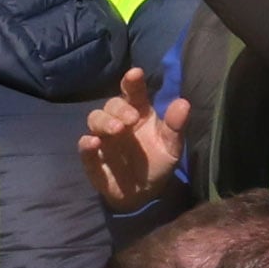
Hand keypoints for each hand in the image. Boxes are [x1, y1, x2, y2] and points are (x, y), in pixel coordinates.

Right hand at [80, 69, 191, 207]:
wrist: (144, 194)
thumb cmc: (158, 163)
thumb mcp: (172, 146)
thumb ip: (176, 126)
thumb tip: (183, 102)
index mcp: (138, 114)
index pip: (133, 92)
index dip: (132, 82)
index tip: (135, 73)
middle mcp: (118, 122)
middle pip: (111, 105)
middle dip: (118, 109)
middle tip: (130, 119)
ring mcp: (103, 139)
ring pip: (94, 120)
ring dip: (103, 121)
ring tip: (116, 129)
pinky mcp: (93, 160)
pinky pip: (85, 149)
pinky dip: (86, 145)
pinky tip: (93, 143)